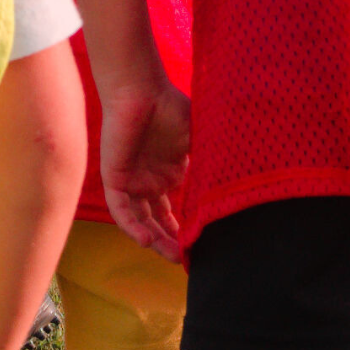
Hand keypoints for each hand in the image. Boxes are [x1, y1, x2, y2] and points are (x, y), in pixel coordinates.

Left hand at [95, 74, 191, 258]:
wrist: (141, 89)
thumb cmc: (169, 107)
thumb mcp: (197, 141)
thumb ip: (209, 164)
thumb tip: (235, 184)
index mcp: (166, 176)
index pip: (173, 213)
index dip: (183, 231)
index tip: (200, 247)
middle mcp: (147, 183)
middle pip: (156, 223)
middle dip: (170, 243)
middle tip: (184, 260)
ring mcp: (130, 182)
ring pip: (139, 220)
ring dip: (153, 239)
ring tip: (171, 255)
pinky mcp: (114, 177)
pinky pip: (121, 209)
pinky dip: (132, 225)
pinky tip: (146, 239)